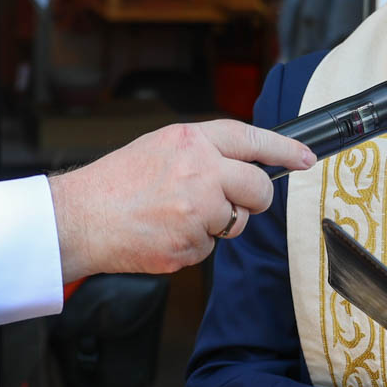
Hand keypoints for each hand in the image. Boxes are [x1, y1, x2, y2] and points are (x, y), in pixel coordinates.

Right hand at [47, 119, 313, 279]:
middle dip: (255, 200)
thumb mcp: (160, 147)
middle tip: (239, 203)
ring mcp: (196, 210)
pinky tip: (165, 233)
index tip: (305, 157)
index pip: (251, 139)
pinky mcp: (190, 245)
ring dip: (216, 223)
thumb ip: (202, 152)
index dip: (284, 149)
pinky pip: (210, 246)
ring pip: (235, 221)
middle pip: (257, 188)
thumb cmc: (116, 183)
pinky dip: (193, 244)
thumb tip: (241, 165)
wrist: (80, 217)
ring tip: (176, 216)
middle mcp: (199, 172)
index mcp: (191, 141)